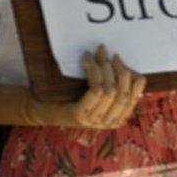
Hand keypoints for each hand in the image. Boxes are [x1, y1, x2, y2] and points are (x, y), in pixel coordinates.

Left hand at [29, 45, 146, 128]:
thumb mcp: (98, 95)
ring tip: (100, 53)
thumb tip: (130, 69)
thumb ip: (113, 88)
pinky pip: (96, 89)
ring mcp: (94, 121)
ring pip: (110, 90)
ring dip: (105, 67)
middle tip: (112, 54)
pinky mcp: (81, 114)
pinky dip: (94, 70)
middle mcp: (108, 123)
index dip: (133, 78)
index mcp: (117, 120)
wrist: (43, 108)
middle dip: (119, 70)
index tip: (124, 63)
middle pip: (123, 93)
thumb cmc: (71, 97)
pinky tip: (88, 59)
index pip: (134, 98)